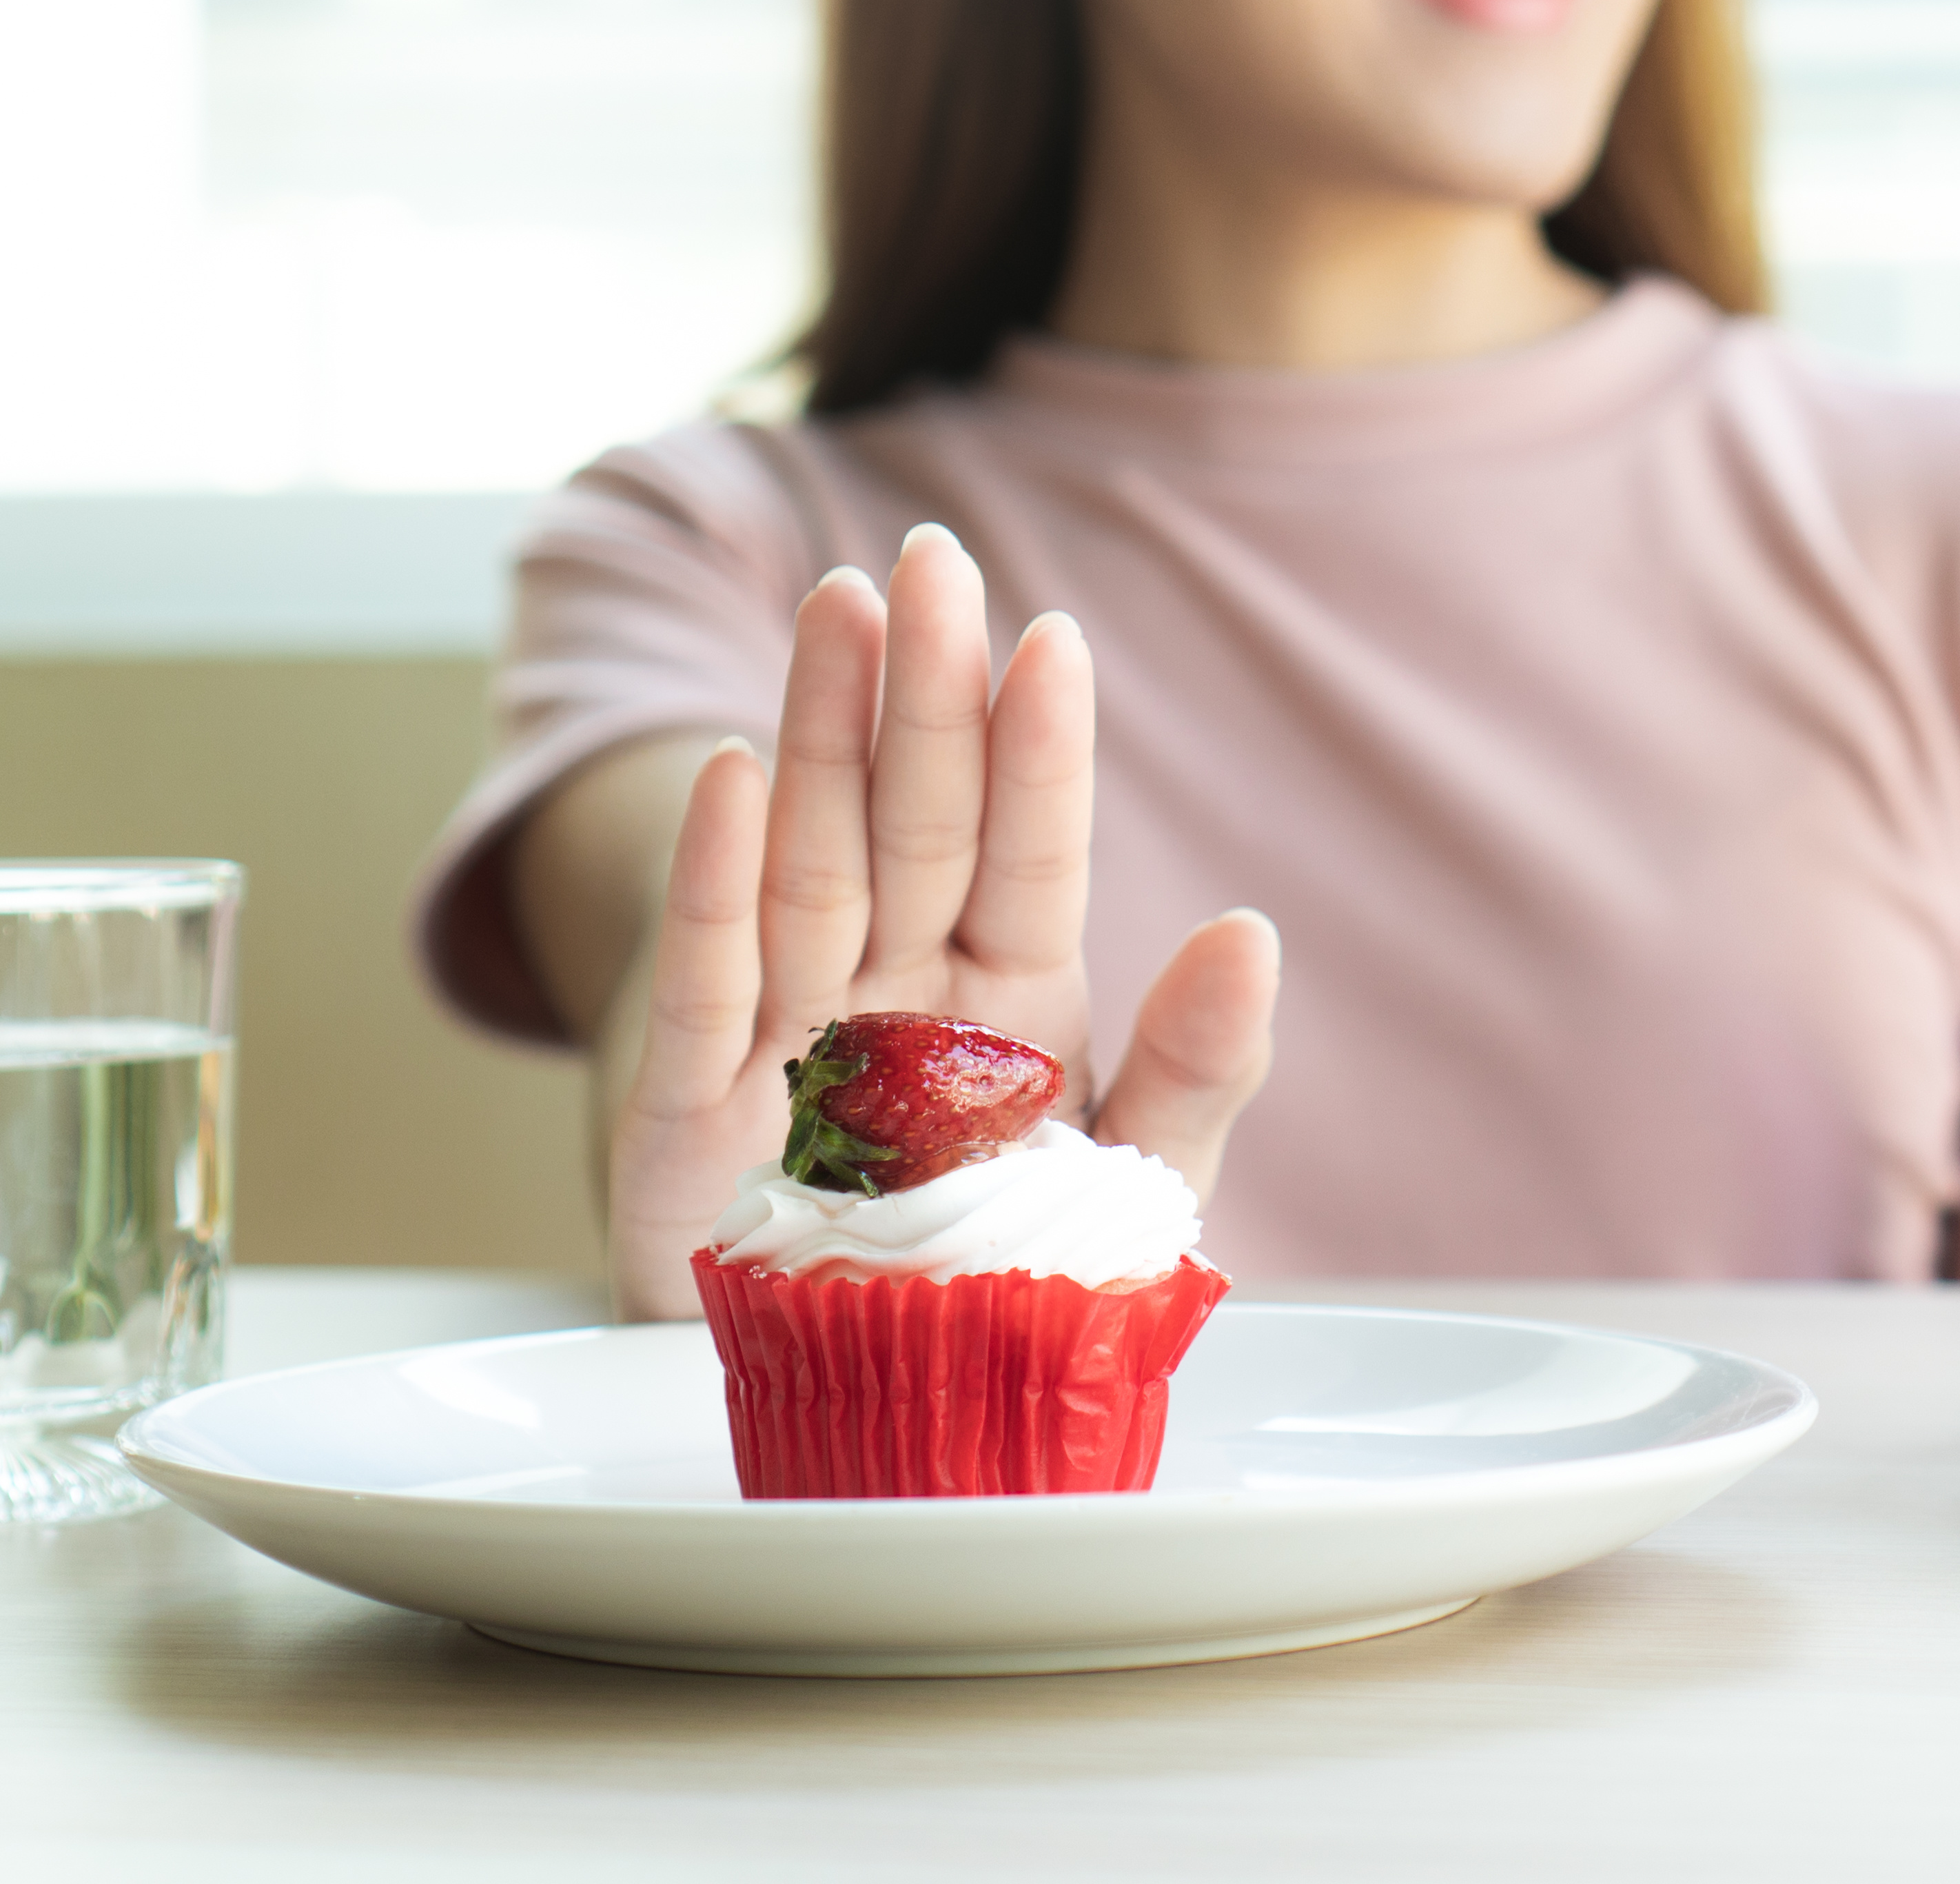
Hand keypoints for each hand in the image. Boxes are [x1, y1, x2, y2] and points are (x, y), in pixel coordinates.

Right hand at [606, 524, 1279, 1317]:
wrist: (870, 1418)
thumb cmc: (997, 1284)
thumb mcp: (1132, 1192)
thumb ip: (1196, 1071)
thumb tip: (1252, 929)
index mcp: (1015, 1009)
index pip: (1030, 856)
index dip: (1036, 753)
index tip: (1053, 643)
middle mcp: (902, 997)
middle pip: (918, 825)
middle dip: (927, 693)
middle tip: (933, 558)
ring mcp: (794, 1039)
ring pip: (816, 864)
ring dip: (825, 735)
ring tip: (843, 609)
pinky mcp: (691, 1112)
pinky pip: (719, 982)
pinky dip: (723, 885)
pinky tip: (738, 773)